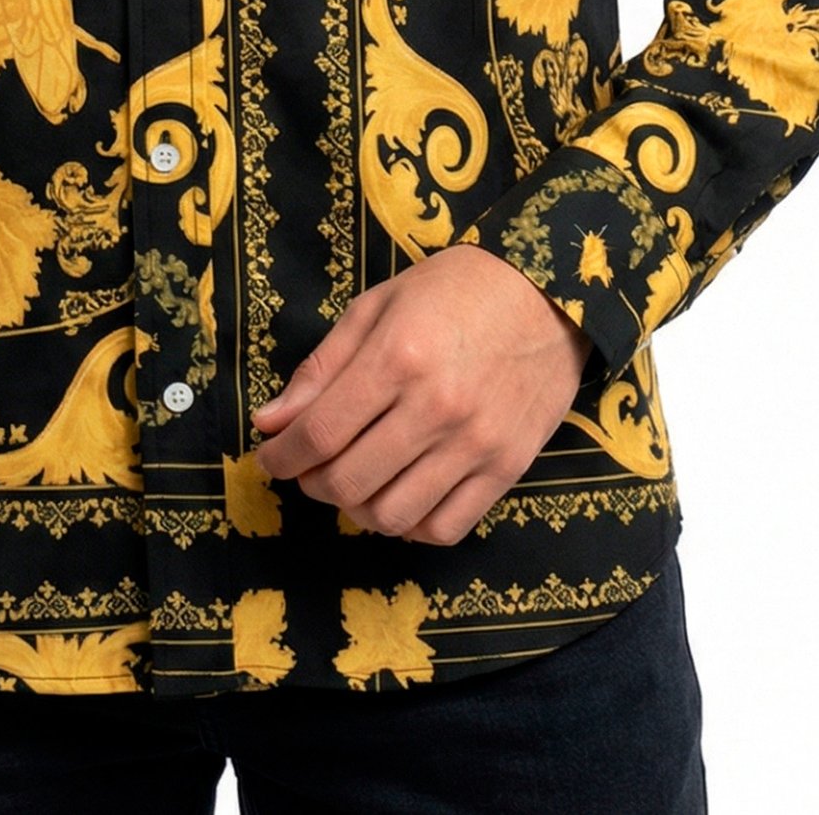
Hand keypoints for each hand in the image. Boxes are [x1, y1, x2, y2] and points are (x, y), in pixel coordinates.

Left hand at [249, 242, 595, 544]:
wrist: (548, 291)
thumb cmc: (455, 289)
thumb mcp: (377, 306)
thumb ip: (322, 368)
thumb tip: (270, 423)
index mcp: (397, 357)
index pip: (318, 434)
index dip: (280, 456)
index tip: (271, 456)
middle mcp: (436, 407)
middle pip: (347, 482)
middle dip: (311, 483)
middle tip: (309, 466)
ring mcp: (476, 444)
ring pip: (391, 516)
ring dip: (356, 508)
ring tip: (353, 480)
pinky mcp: (508, 468)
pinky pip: (444, 529)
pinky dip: (410, 525)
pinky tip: (399, 495)